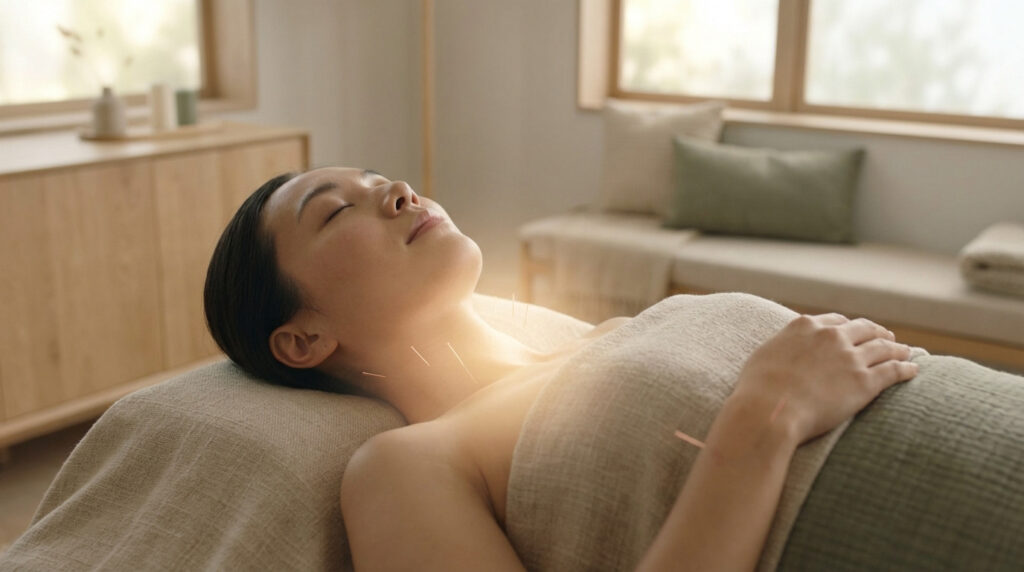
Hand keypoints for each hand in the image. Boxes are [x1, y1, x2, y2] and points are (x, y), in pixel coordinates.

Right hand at [734, 313, 918, 443]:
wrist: (769, 410)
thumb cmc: (757, 388)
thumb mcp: (764, 354)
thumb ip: (783, 346)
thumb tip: (786, 350)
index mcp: (806, 326)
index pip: (836, 321)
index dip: (849, 327)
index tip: (856, 332)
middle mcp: (831, 336)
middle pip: (864, 329)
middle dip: (878, 332)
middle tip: (887, 337)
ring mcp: (850, 358)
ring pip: (884, 347)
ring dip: (898, 348)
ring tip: (906, 352)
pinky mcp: (865, 382)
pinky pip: (893, 370)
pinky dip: (906, 368)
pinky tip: (913, 369)